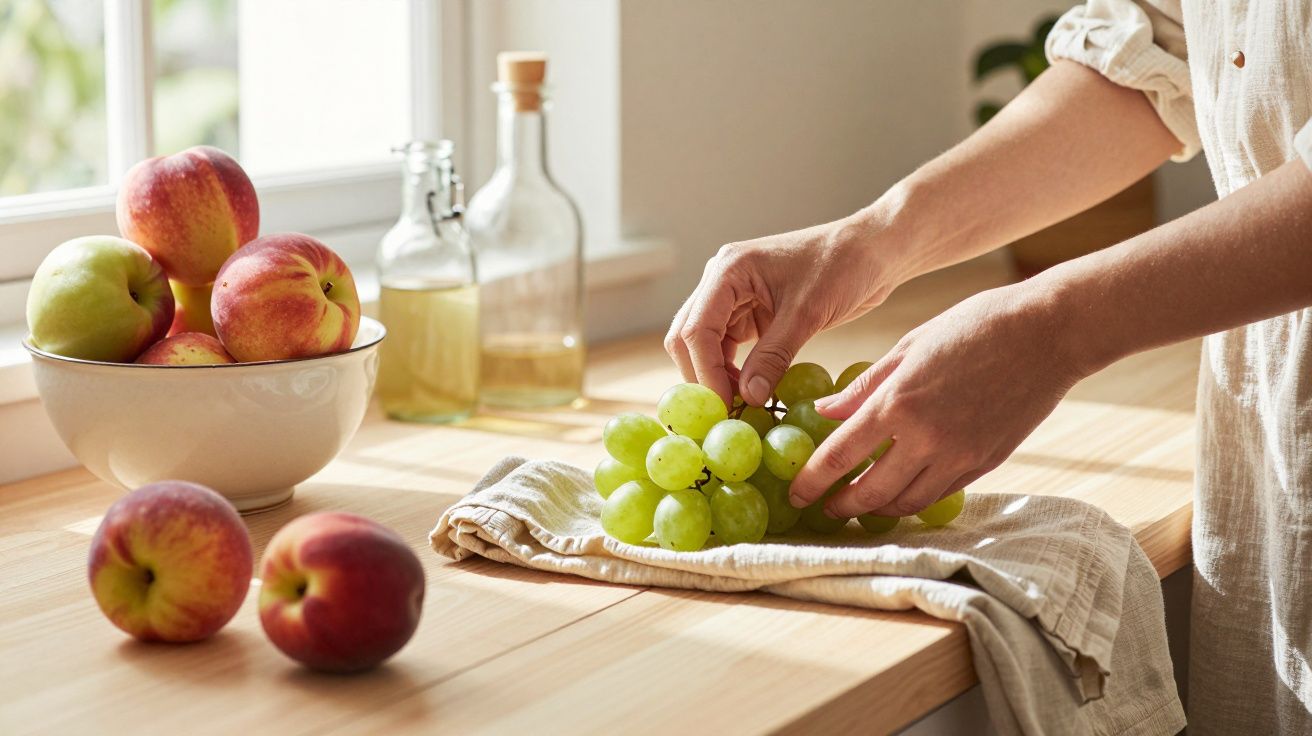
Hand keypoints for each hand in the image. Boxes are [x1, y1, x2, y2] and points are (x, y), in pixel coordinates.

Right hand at [665, 209, 908, 407]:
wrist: (872, 251)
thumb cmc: (843, 266)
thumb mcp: (807, 314)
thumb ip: (773, 356)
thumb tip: (749, 398)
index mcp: (728, 270)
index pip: (696, 329)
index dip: (705, 371)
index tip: (724, 406)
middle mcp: (721, 281)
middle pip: (689, 337)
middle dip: (703, 375)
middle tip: (725, 412)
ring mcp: (734, 296)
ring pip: (705, 345)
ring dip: (717, 376)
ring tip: (739, 406)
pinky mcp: (750, 311)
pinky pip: (728, 346)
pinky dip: (733, 371)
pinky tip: (749, 391)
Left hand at [789, 281, 1086, 517]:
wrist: (1047, 333)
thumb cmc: (975, 326)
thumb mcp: (909, 346)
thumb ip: (864, 387)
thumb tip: (824, 412)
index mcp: (897, 403)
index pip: (839, 456)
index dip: (811, 481)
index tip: (795, 493)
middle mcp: (925, 438)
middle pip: (869, 493)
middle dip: (840, 506)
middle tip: (824, 506)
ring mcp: (958, 456)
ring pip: (905, 502)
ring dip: (876, 509)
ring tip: (859, 502)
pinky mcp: (984, 463)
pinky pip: (938, 494)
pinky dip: (912, 498)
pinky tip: (899, 490)